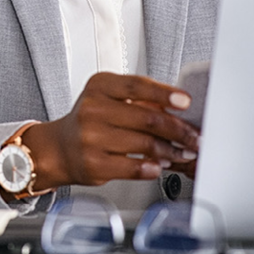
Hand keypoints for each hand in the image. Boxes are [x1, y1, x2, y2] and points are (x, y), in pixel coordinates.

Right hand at [21, 72, 199, 188]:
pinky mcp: (94, 164)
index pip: (137, 85)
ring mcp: (92, 138)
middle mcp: (93, 109)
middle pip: (147, 117)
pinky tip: (159, 166)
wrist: (60, 147)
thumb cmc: (91, 120)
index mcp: (99, 86)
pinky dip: (152, 167)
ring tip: (181, 153)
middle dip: (178, 129)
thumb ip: (139, 100)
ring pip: (145, 144)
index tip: (185, 101)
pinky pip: (133, 167)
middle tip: (193, 136)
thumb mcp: (108, 98)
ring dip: (170, 151)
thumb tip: (178, 111)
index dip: (164, 93)